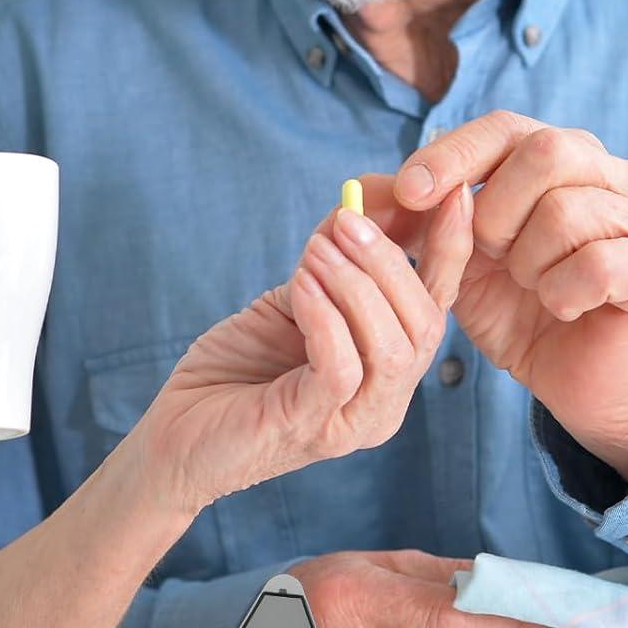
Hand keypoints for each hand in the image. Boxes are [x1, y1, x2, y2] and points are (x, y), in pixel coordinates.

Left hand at [133, 189, 473, 515]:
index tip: (449, 193)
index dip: (451, 249)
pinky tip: (299, 286)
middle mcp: (385, 402)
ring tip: (315, 250)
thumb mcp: (291, 302)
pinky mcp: (315, 428)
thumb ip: (330, 263)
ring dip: (356, 284)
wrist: (176, 435)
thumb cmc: (234, 369)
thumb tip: (359, 201)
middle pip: (425, 324)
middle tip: (347, 220)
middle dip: (390, 260)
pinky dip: (325, 316)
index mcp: (388, 371)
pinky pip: (342, 367)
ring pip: (393, 347)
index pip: (438, 306)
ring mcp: (355, 422)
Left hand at [355, 113, 627, 484]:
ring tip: (532, 286)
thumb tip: (369, 188)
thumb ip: (426, 219)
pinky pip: (600, 263)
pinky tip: (559, 307)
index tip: (409, 193)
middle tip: (490, 254)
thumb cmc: (518, 310)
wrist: (577, 381)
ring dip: (529, 260)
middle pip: (546, 152)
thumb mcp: (459, 260)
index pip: (504, 127)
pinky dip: (562, 291)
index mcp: (565, 157)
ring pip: (568, 210)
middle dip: (496, 211)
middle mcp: (616, 174)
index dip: (452, 155)